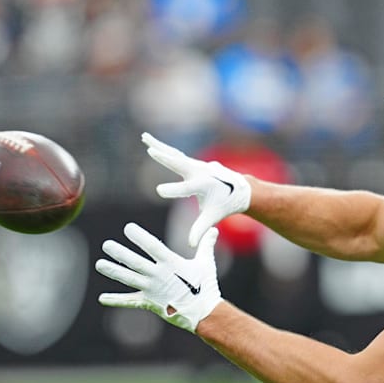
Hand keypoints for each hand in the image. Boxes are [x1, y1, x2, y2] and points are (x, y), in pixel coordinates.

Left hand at [96, 222, 222, 332]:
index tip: (128, 228)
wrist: (204, 313)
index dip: (139, 237)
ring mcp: (152, 290)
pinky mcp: (149, 303)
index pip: (152, 246)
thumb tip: (214, 229)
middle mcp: (158, 275)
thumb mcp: (206, 262)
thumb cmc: (205, 286)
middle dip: (120, 253)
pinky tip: (102, 298)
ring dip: (113, 271)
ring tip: (99, 264)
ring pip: (129, 279)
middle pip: (135, 262)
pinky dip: (116, 300)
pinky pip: (130, 301)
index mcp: (171, 263)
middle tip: (106, 245)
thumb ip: (206, 244)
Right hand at [142, 132, 251, 247]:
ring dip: (159, 145)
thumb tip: (191, 245)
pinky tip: (148, 139)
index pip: (186, 188)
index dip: (173, 190)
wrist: (239, 189)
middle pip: (179, 164)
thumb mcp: (212, 216)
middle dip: (166, 159)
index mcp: (204, 185)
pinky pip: (174, 154)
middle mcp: (199, 172)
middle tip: (152, 151)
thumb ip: (201, 229)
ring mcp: (196, 164)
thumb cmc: (223, 204)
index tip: (159, 190)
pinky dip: (162, 147)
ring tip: (144, 137)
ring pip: (174, 154)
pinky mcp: (191, 162)